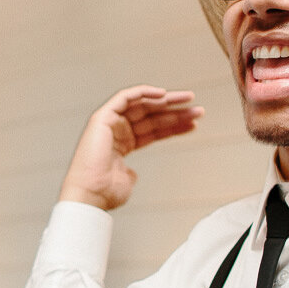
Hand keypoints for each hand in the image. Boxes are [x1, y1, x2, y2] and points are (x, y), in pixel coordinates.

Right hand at [59, 86, 202, 210]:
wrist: (90, 194)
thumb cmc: (105, 192)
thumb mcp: (126, 180)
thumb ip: (131, 172)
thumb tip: (133, 173)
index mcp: (122, 146)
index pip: (153, 131)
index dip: (174, 126)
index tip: (193, 124)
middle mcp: (116, 132)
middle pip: (151, 117)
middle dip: (175, 112)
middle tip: (197, 110)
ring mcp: (109, 124)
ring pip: (143, 106)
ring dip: (166, 101)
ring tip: (189, 100)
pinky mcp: (103, 117)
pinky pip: (125, 98)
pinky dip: (143, 93)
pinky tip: (163, 94)